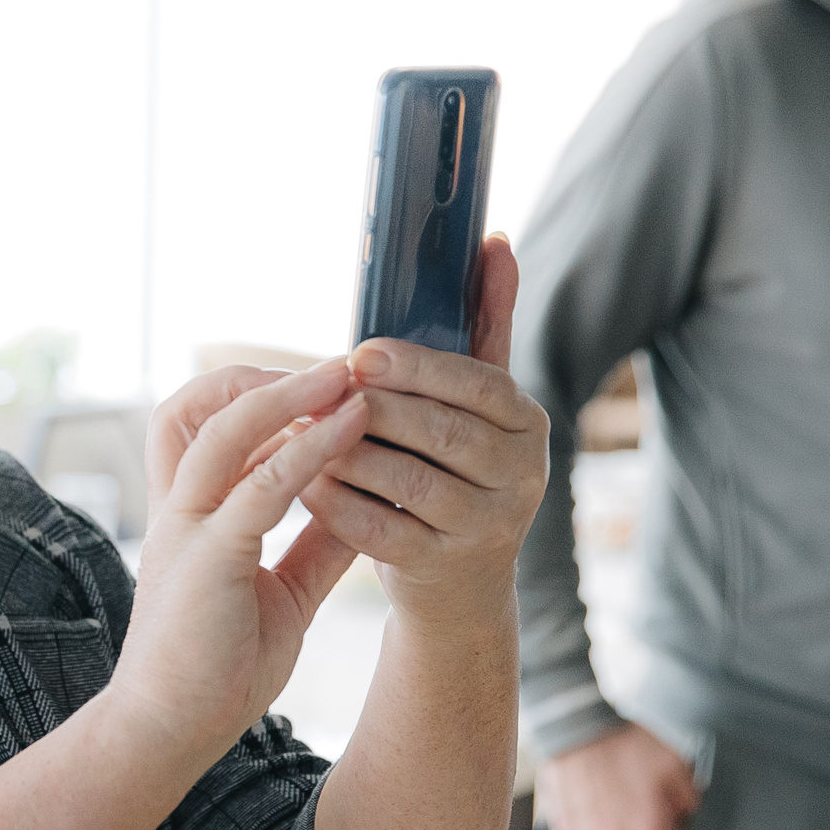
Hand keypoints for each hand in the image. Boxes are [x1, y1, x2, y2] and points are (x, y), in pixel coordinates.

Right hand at [111, 361, 372, 762]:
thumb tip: (362, 510)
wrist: (171, 732)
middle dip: (267, 375)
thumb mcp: (283, 594)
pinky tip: (350, 430)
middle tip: (336, 366)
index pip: (199, 424)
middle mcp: (178, 508)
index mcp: (188, 515)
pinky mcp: (210, 557)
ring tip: (346, 375)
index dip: (253, 394)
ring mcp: (187, 528)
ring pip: (228, 429)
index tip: (318, 391)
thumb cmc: (218, 669)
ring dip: (291, 394)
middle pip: (199, 406)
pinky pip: (262, 485)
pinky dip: (309, 450)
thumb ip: (315, 547)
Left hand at [295, 235, 548, 626]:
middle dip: (375, 407)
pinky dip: (337, 502)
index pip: (480, 384)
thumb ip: (486, 324)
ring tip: (299, 429)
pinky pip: (379, 529)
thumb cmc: (459, 472)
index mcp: (530, 425)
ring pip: (406, 480)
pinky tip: (302, 481)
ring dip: (346, 451)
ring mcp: (487, 530)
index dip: (419, 367)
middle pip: (442, 432)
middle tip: (319, 389)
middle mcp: (523, 477)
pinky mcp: (443, 571)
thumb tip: (493, 241)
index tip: (359, 354)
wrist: (461, 588)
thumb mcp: (480, 404)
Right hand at [538, 723, 700, 829]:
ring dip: (611, 824)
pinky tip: (589, 798)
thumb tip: (686, 811)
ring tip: (608, 793)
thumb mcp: (673, 760)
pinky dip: (587, 822)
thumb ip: (688, 795)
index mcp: (650, 829)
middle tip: (630, 792)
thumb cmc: (623, 742)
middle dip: (638, 821)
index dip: (665, 817)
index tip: (657, 801)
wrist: (577, 728)